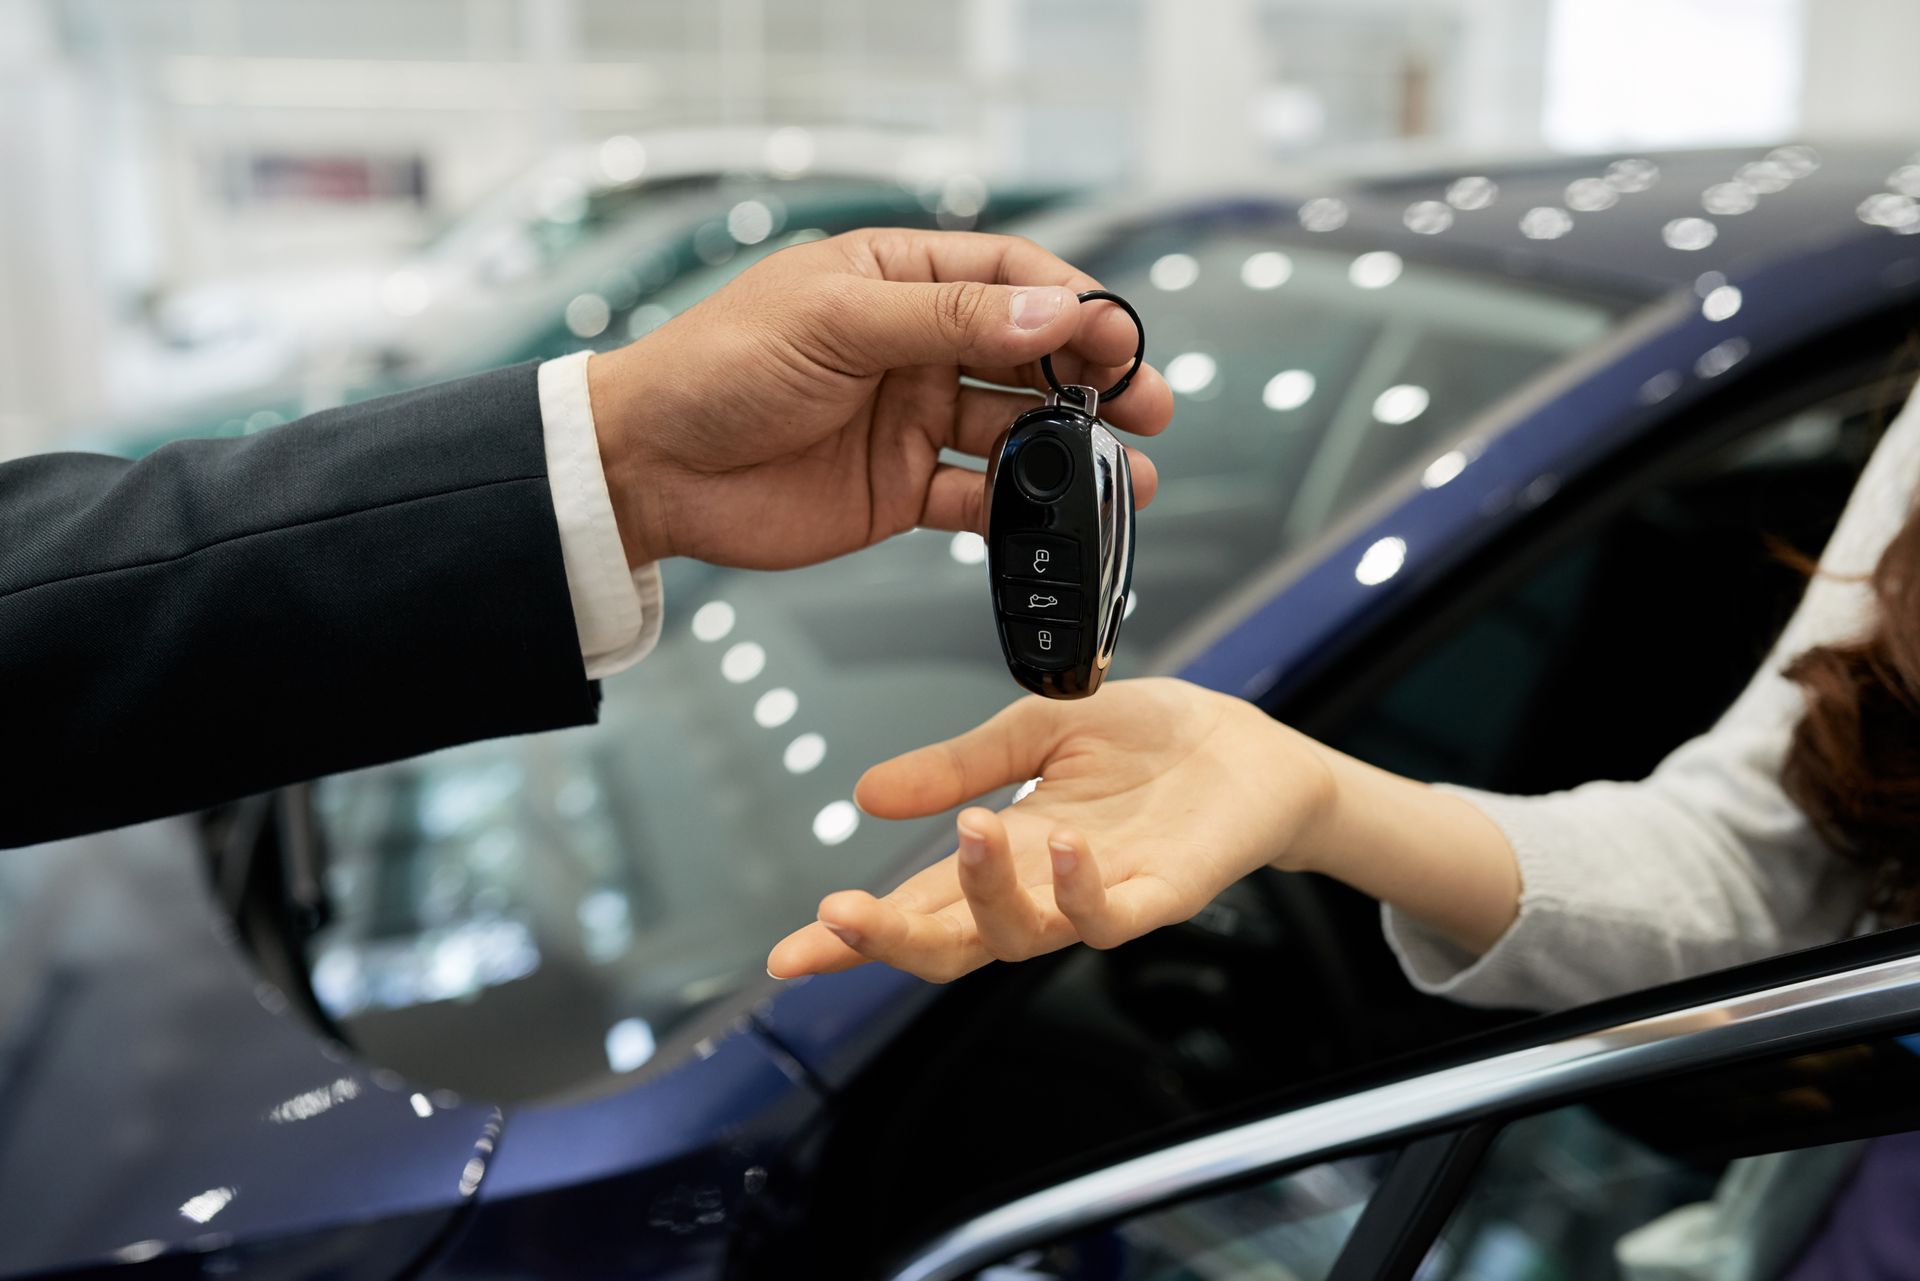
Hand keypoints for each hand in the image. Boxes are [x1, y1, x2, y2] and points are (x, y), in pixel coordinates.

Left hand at [586, 228, 1173, 569]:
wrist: (650, 470)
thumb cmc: (719, 369)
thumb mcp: (834, 323)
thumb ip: (949, 319)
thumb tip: (1053, 315)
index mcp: (896, 281)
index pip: (1009, 278)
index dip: (1072, 304)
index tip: (1116, 336)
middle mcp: (913, 347)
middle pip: (1029, 355)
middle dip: (1094, 379)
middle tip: (1148, 404)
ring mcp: (913, 419)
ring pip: (1016, 431)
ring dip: (1074, 452)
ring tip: (1128, 478)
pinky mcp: (902, 490)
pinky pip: (979, 497)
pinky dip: (1021, 509)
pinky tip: (1058, 519)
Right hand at [766, 678, 1335, 982]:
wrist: (1242, 743)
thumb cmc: (1147, 742)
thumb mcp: (1033, 731)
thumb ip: (956, 767)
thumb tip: (865, 795)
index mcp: (1003, 852)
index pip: (915, 905)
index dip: (853, 935)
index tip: (788, 955)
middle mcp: (1041, 888)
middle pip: (951, 945)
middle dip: (890, 941)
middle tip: (840, 916)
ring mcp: (1097, 896)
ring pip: (1022, 936)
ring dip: (984, 895)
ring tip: (968, 834)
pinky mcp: (1161, 894)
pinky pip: (1112, 916)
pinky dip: (1081, 892)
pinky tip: (1064, 848)